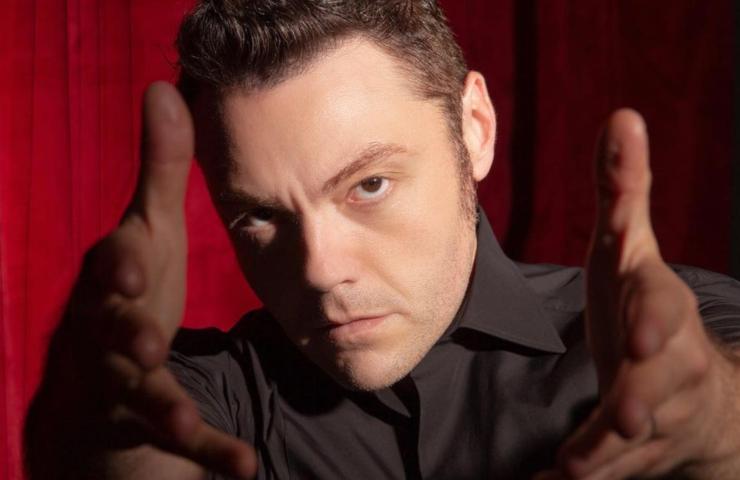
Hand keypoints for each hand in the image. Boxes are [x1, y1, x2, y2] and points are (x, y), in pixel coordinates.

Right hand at [25, 82, 255, 478]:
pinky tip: (244, 465)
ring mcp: (126, 380)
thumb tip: (164, 85)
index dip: (119, 265)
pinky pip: (179, 438)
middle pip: (112, 333)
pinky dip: (210, 451)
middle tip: (146, 339)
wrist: (112, 364)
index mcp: (117, 279)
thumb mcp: (150, 228)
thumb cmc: (134, 288)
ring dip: (160, 401)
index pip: (112, 268)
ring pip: (137, 392)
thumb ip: (160, 167)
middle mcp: (111, 329)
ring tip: (184, 417)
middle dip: (124, 333)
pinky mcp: (151, 422)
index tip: (132, 262)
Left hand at [535, 110, 739, 478]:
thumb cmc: (646, 307)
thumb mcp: (629, 248)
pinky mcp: (629, 447)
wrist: (696, 391)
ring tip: (576, 469)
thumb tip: (621, 116)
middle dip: (645, 395)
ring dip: (607, 451)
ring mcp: (653, 409)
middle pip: (660, 382)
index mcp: (657, 308)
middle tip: (628, 417)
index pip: (663, 312)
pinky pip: (607, 466)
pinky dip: (583, 475)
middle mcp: (665, 362)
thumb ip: (623, 190)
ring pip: (635, 435)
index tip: (640, 336)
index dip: (655, 324)